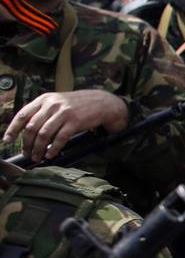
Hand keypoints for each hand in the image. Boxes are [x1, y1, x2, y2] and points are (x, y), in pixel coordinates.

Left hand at [4, 90, 127, 160]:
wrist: (102, 103)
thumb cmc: (78, 105)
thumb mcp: (57, 102)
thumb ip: (43, 112)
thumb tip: (28, 130)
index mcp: (44, 100)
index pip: (22, 115)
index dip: (13, 129)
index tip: (8, 140)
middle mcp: (52, 105)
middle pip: (32, 127)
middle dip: (27, 144)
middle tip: (27, 154)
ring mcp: (64, 113)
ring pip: (44, 134)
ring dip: (39, 149)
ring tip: (37, 157)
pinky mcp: (75, 122)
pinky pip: (60, 138)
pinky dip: (54, 149)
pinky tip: (51, 155)